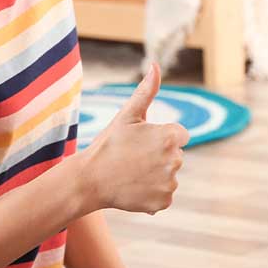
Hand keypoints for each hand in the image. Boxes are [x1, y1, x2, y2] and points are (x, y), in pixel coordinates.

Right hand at [82, 64, 189, 213]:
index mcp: (170, 137)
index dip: (160, 138)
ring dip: (155, 175)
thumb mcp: (127, 115)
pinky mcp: (163, 202)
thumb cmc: (108, 144)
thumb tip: (155, 65)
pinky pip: (163, 195)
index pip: (179, 136)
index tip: (141, 143)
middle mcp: (175, 160)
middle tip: (133, 159)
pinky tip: (134, 188)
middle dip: (158, 156)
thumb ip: (147, 91)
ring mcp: (169, 183)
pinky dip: (152, 194)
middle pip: (174, 156)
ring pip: (169, 176)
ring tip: (131, 173)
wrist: (89, 180)